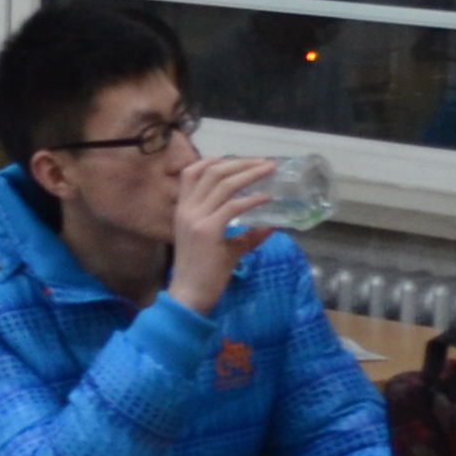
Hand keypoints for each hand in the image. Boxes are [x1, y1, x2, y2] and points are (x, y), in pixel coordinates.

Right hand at [166, 155, 273, 316]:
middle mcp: (187, 209)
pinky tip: (267, 198)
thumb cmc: (205, 274)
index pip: (191, 173)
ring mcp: (196, 218)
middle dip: (240, 163)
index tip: (238, 160)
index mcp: (183, 210)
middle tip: (264, 163)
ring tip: (269, 170)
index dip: (214, 161)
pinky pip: (233, 206)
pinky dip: (252, 199)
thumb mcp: (226, 247)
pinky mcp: (208, 230)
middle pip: (212, 172)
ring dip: (249, 174)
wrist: (190, 296)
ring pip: (223, 184)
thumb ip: (246, 235)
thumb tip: (271, 226)